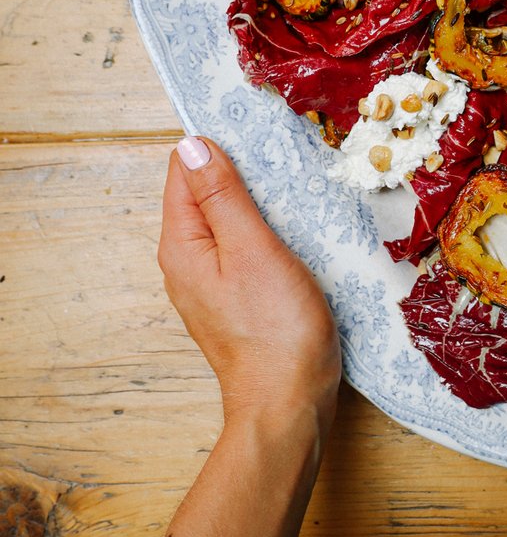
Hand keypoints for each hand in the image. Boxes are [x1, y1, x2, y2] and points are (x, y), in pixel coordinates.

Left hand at [158, 136, 341, 430]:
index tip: (258, 134)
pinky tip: (293, 232)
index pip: (185, 170)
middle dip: (240, 172)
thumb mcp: (252, 249)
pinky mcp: (236, 299)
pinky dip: (264, 232)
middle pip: (206, 194)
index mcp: (182, 244)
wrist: (289, 403)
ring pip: (227, 222)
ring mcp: (210, 283)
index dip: (219, 147)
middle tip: (283, 158)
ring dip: (256, 203)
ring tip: (293, 189)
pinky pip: (243, 248)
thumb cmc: (276, 329)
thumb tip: (193, 145)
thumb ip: (223, 196)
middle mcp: (187, 261)